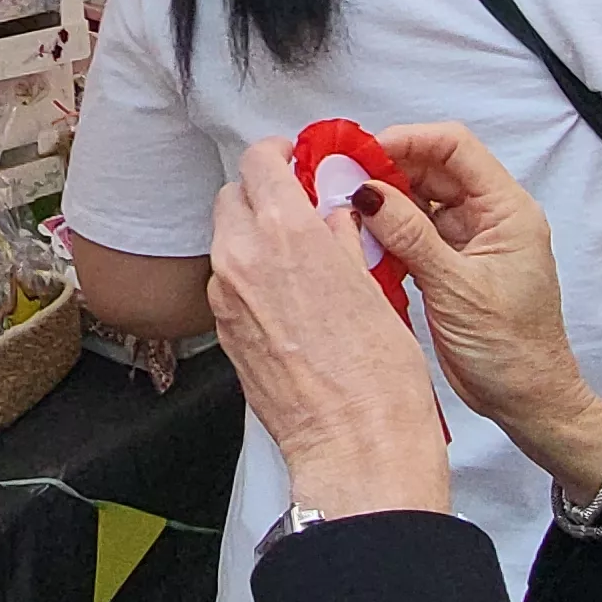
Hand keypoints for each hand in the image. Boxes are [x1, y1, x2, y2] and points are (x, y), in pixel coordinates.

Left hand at [206, 141, 450, 520]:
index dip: (280, 155)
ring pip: (226, 241)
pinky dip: (249, 277)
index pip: (261, 161)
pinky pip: (227, 284)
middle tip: (300, 208)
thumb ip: (343, 237)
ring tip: (299, 259)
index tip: (297, 163)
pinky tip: (287, 298)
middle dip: (263, 194)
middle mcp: (243, 258)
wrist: (354, 446)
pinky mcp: (224, 333)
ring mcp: (226, 298)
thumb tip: (335, 215)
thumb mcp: (374, 286)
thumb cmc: (378, 377)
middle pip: (234, 196)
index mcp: (285, 233)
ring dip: (254, 236)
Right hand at [363, 123, 601, 487]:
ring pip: (417, 201)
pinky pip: (411, 234)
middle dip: (385, 170)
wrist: (527, 401)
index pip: (455, 148)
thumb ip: (410, 235)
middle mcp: (488, 217)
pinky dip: (385, 234)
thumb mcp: (456, 288)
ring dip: (381, 203)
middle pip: (431, 169)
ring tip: (341, 210)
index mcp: (506, 210)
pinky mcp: (449, 265)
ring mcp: (467, 240)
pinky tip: (357, 242)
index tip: (363, 153)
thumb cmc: (511, 350)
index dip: (408, 141)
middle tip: (339, 180)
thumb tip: (366, 192)